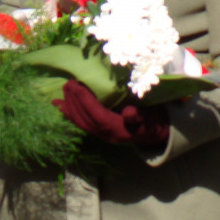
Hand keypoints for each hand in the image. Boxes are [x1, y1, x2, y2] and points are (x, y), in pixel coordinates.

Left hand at [53, 80, 169, 145]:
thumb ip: (140, 116)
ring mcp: (102, 135)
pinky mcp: (100, 132)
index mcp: (118, 129)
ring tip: (62, 94)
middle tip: (66, 85)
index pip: (97, 115)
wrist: (157, 133)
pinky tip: (61, 106)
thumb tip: (128, 113)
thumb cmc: (154, 120)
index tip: (76, 86)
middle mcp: (107, 134)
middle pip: (85, 119)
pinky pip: (82, 124)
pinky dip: (70, 114)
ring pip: (81, 122)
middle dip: (74, 102)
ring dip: (70, 108)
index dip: (85, 101)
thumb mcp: (151, 117)